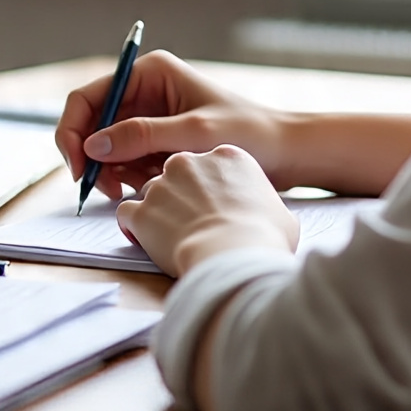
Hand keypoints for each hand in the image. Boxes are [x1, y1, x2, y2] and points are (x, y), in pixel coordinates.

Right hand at [55, 51, 288, 199]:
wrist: (284, 154)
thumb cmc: (248, 134)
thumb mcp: (193, 134)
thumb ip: (143, 136)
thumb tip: (94, 145)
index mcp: (149, 73)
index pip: (89, 97)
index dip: (74, 131)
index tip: (78, 166)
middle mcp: (144, 91)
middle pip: (93, 124)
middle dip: (94, 157)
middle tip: (103, 189)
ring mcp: (149, 117)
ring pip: (107, 147)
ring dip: (114, 170)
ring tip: (140, 187)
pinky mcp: (156, 142)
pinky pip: (126, 160)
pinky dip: (130, 177)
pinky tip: (151, 185)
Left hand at [116, 145, 298, 276]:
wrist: (234, 255)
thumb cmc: (263, 237)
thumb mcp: (281, 214)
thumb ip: (265, 205)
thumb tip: (268, 217)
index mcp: (226, 156)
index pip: (212, 165)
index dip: (214, 189)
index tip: (217, 207)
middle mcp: (189, 161)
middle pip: (179, 174)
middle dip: (183, 196)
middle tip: (194, 223)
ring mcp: (161, 184)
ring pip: (152, 192)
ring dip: (160, 211)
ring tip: (174, 236)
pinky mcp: (141, 210)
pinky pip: (129, 213)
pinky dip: (135, 227)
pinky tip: (147, 241)